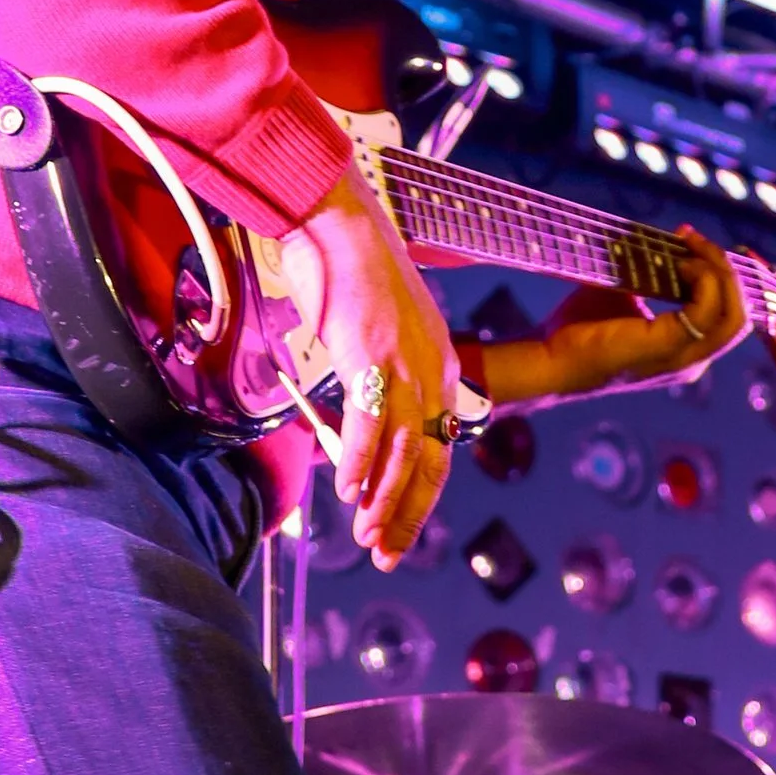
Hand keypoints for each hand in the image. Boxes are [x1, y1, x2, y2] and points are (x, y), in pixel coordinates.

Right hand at [281, 167, 458, 565]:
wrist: (336, 218)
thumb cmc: (346, 272)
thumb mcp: (372, 335)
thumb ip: (374, 378)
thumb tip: (354, 424)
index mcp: (437, 364)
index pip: (439, 448)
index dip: (417, 499)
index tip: (393, 534)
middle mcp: (431, 367)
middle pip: (430, 460)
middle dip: (406, 515)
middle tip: (385, 555)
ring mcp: (403, 360)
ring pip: (405, 448)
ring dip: (383, 499)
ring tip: (367, 536)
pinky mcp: (371, 351)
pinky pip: (370, 419)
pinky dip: (360, 460)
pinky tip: (346, 490)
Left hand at [457, 225, 750, 407]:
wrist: (548, 359)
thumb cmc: (578, 329)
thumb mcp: (623, 295)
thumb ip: (650, 276)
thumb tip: (670, 241)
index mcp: (684, 351)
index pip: (728, 315)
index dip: (721, 276)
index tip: (693, 241)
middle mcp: (691, 361)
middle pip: (739, 315)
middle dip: (725, 269)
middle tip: (694, 238)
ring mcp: (682, 359)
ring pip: (734, 314)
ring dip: (718, 271)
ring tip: (690, 245)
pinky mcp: (666, 348)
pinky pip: (707, 311)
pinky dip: (703, 280)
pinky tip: (681, 263)